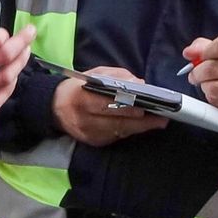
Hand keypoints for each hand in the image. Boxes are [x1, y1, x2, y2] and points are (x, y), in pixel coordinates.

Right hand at [52, 67, 167, 146]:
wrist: (55, 108)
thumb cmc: (79, 88)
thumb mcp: (95, 74)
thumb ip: (117, 77)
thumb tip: (139, 84)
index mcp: (82, 99)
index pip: (107, 105)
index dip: (127, 108)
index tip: (146, 107)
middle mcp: (84, 120)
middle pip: (117, 122)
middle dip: (141, 121)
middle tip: (161, 117)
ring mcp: (89, 134)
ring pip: (120, 132)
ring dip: (140, 127)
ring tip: (158, 122)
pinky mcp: (94, 143)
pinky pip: (116, 137)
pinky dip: (130, 130)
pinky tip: (142, 125)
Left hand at [183, 35, 217, 118]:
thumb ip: (208, 46)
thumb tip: (189, 52)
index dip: (203, 51)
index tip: (196, 56)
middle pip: (211, 67)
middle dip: (197, 72)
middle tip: (196, 74)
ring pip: (210, 86)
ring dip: (204, 85)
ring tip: (210, 83)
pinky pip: (215, 100)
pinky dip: (211, 96)